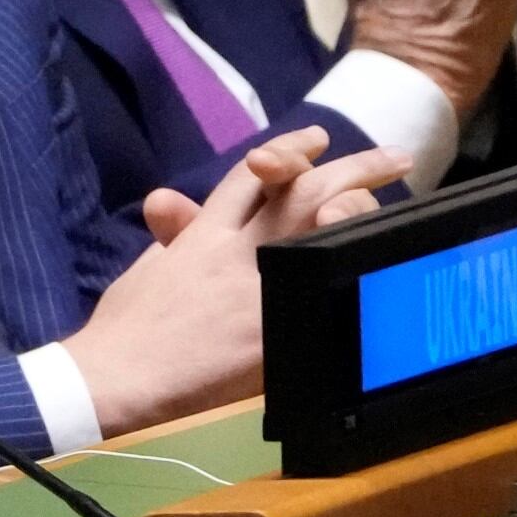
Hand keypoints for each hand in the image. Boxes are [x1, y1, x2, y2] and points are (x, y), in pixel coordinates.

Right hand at [64, 130, 401, 438]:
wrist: (119, 378)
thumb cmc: (123, 330)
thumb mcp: (146, 270)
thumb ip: (173, 235)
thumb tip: (166, 203)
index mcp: (204, 234)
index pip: (254, 176)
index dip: (290, 150)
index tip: (318, 139)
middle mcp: (239, 251)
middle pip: (306, 191)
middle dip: (354, 165)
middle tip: (393, 156)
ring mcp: (261, 289)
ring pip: (324, 227)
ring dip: (364, 204)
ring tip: (397, 195)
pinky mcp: (275, 332)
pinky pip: (324, 293)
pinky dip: (354, 274)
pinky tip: (383, 262)